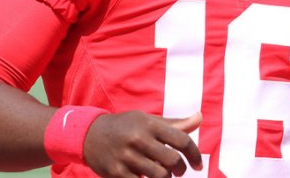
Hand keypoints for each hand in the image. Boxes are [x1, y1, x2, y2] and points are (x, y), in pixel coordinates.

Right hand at [83, 111, 202, 177]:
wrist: (90, 134)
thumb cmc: (126, 126)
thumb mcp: (148, 121)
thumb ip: (174, 124)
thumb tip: (199, 118)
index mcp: (149, 124)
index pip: (182, 140)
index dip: (194, 154)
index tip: (198, 164)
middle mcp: (138, 138)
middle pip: (172, 160)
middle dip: (181, 170)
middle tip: (179, 171)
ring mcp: (126, 156)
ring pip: (159, 175)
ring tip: (164, 175)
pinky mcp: (116, 172)